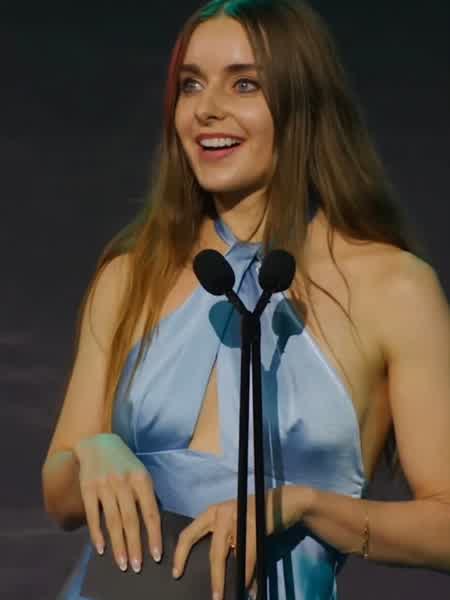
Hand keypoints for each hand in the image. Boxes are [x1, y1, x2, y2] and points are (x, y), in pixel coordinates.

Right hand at [74, 432, 161, 572]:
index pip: (150, 512)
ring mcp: (105, 485)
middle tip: (137, 566)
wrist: (97, 443)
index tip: (156, 556)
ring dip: (118, 545)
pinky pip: (94, 515)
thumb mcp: (140, 472)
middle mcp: (124, 482)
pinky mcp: (88, 488)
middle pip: (131, 520)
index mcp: (141, 479)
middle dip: (134, 546)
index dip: (153, 535)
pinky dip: (97, 534)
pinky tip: (101, 549)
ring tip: (122, 563)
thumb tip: (154, 524)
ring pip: (113, 521)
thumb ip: (146, 495)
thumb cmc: (124, 463)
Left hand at [172, 485, 312, 599]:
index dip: (180, 555)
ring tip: (226, 596)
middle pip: (212, 551)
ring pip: (229, 556)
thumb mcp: (231, 523)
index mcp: (211, 513)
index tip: (175, 574)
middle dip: (214, 578)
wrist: (281, 501)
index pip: (188, 534)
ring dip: (227, 579)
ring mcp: (237, 516)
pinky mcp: (253, 523)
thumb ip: (221, 540)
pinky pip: (248, 556)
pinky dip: (248, 574)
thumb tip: (211, 571)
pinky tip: (250, 587)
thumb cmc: (253, 516)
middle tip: (213, 597)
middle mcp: (220, 512)